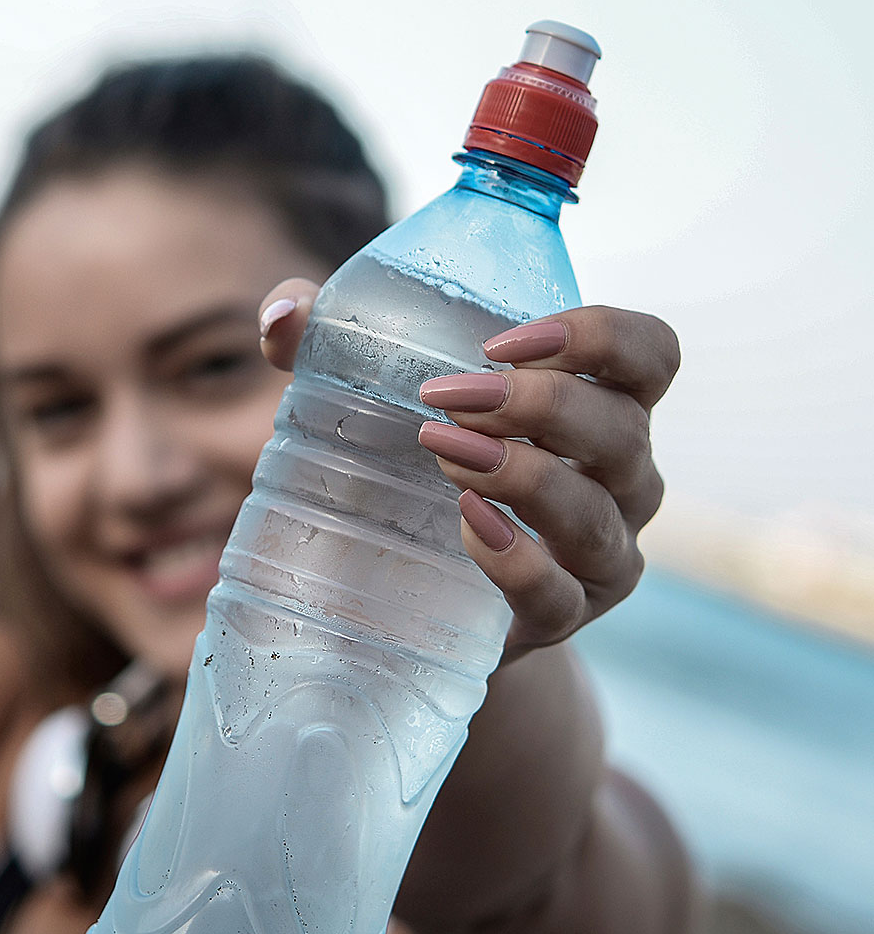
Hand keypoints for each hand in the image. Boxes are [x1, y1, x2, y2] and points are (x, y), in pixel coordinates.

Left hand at [259, 279, 679, 656]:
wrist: (423, 592)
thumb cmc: (416, 466)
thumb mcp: (379, 395)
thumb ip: (330, 341)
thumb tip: (281, 317)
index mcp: (603, 406)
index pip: (651, 355)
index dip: (599, 336)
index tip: (500, 341)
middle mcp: (622, 477)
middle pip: (623, 429)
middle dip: (540, 405)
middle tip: (448, 397)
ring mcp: (602, 553)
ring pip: (599, 513)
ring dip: (524, 475)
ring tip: (442, 452)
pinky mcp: (563, 616)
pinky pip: (559, 594)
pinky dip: (517, 559)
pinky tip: (467, 525)